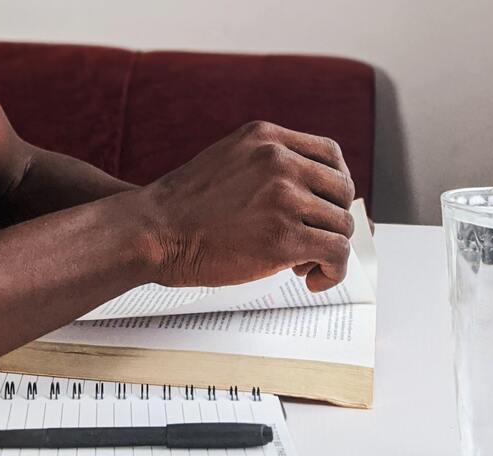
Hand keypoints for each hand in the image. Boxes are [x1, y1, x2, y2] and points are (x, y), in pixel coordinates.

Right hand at [141, 121, 355, 291]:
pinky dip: (333, 271)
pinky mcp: (284, 237)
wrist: (151, 231)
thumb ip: (264, 167)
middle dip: (332, 219)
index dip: (335, 185)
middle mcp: (279, 161)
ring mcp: (284, 198)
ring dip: (329, 249)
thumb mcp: (226, 161)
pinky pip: (335, 253)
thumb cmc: (180, 208)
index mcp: (266, 139)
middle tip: (312, 240)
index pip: (330, 154)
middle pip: (341, 190)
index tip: (325, 207)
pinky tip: (312, 279)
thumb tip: (304, 194)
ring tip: (304, 264)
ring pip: (341, 224)